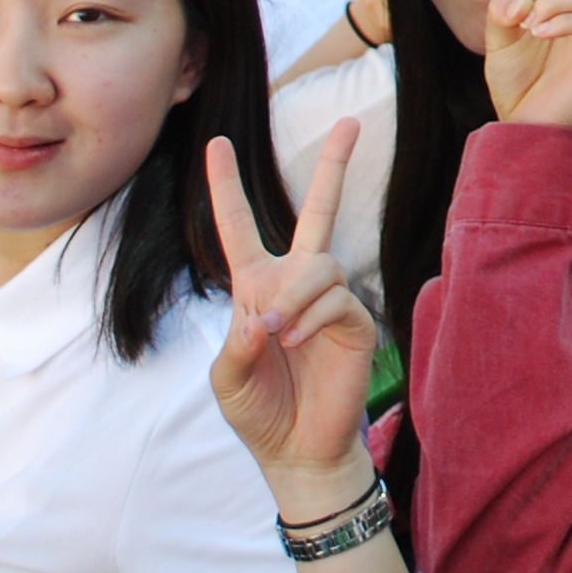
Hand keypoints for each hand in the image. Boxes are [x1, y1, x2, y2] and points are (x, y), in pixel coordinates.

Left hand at [206, 124, 380, 489]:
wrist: (297, 450)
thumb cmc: (258, 412)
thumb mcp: (226, 379)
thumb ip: (236, 344)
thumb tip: (266, 315)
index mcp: (255, 287)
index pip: (238, 226)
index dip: (226, 185)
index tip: (217, 142)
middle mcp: (294, 283)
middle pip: (317, 211)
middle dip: (333, 166)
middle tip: (350, 122)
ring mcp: (327, 300)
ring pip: (319, 263)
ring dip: (293, 296)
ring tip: (278, 334)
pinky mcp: (354, 321)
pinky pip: (335, 297)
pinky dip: (311, 317)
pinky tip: (298, 342)